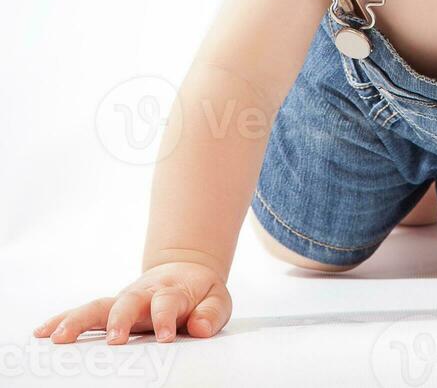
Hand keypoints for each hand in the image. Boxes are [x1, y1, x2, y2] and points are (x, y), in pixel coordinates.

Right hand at [32, 261, 231, 344]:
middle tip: (114, 340)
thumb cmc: (200, 293)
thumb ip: (212, 313)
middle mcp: (144, 294)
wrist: (186, 271)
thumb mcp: (217, 299)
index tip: (166, 337)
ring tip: (58, 339)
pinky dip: (63, 319)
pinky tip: (43, 332)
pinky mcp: (110, 309)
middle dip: (120, 319)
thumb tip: (199, 327)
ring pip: (98, 306)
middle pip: (129, 301)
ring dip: (79, 321)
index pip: (168, 302)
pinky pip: (84, 313)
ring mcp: (124, 300)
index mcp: (172, 291)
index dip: (167, 318)